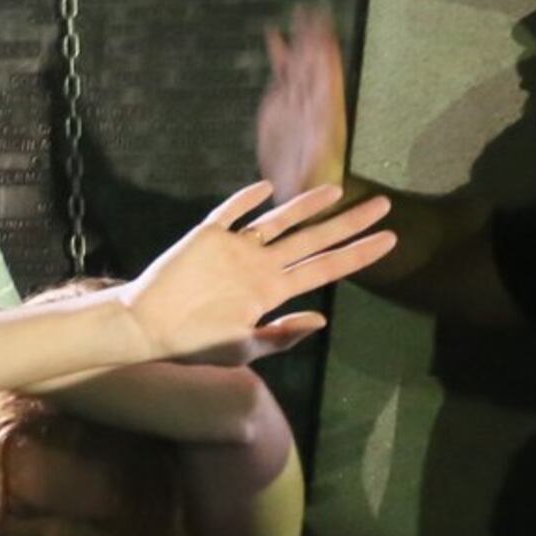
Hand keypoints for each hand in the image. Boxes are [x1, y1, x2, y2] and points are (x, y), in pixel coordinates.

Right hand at [116, 179, 394, 362]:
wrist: (146, 328)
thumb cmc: (191, 344)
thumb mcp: (242, 348)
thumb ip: (281, 335)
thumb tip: (322, 321)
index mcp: (271, 291)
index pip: (325, 268)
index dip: (358, 254)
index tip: (390, 240)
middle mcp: (260, 266)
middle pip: (313, 240)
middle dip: (350, 224)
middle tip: (384, 206)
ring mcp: (235, 249)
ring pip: (280, 221)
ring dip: (308, 205)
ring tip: (339, 189)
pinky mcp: (207, 236)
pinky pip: (232, 212)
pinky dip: (249, 199)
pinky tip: (267, 187)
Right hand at [257, 8, 350, 200]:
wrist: (298, 188)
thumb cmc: (312, 184)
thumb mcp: (314, 176)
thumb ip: (313, 164)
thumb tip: (317, 153)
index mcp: (326, 115)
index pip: (327, 80)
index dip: (326, 58)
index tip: (326, 36)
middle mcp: (313, 103)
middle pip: (316, 63)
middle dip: (315, 38)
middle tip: (313, 11)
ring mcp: (297, 100)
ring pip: (301, 63)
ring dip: (301, 39)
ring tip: (301, 13)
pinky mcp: (280, 103)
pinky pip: (282, 72)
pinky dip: (279, 54)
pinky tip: (274, 35)